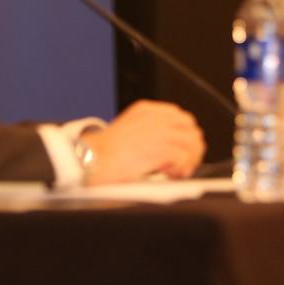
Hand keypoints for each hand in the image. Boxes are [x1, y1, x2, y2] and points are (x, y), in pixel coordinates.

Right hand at [81, 100, 204, 184]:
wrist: (91, 160)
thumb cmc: (102, 153)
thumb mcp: (127, 130)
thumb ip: (147, 132)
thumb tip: (168, 147)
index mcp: (147, 109)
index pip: (180, 117)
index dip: (185, 135)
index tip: (182, 150)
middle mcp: (156, 117)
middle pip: (190, 128)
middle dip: (191, 148)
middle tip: (184, 164)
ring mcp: (160, 131)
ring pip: (192, 143)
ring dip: (188, 160)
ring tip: (177, 172)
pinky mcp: (162, 148)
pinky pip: (184, 158)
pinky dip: (181, 168)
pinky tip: (170, 174)